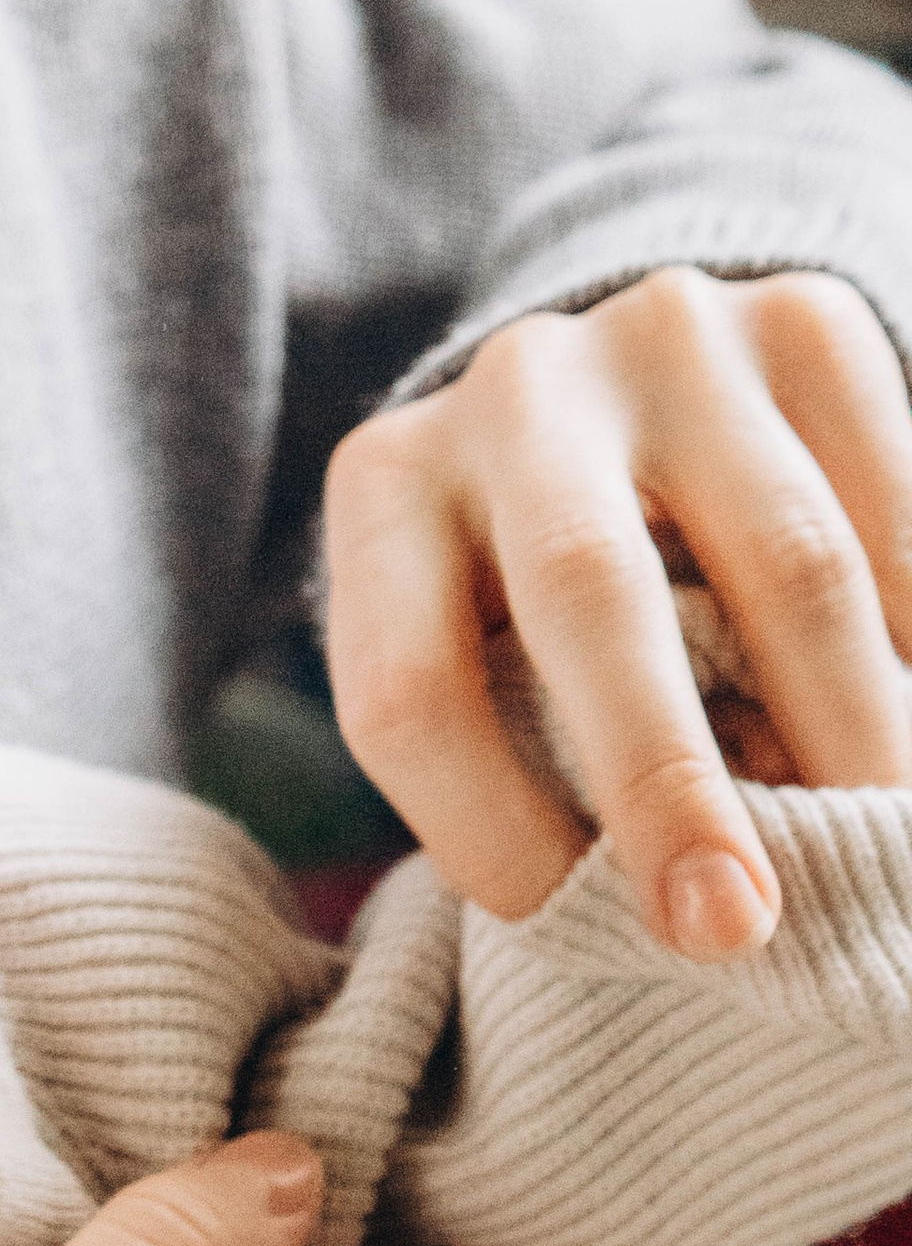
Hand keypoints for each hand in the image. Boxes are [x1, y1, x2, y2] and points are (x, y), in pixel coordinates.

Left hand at [327, 267, 911, 955]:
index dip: (483, 831)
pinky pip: (896, 503)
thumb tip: (684, 903)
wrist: (625, 379)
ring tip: (880, 845)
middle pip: (588, 597)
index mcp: (386, 489)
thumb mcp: (477, 660)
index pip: (411, 689)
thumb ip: (526, 764)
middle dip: (667, 783)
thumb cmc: (529, 591)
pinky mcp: (804, 317)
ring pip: (788, 561)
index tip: (563, 924)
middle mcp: (513, 390)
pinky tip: (908, 725)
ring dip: (849, 731)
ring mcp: (665, 334)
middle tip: (735, 928)